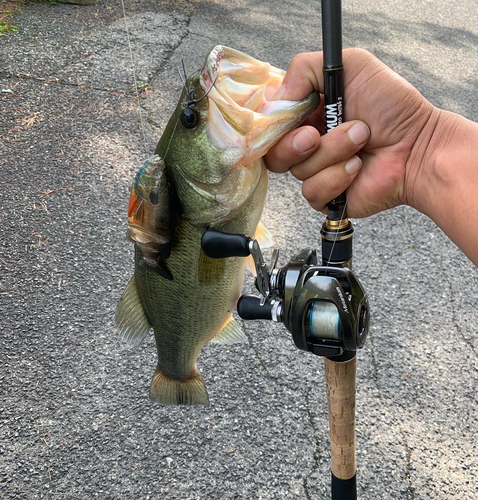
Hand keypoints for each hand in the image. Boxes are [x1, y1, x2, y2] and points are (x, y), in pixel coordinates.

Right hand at [265, 49, 438, 217]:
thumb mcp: (352, 65)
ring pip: (297, 170)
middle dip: (294, 143)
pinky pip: (312, 192)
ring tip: (360, 141)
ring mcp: (316, 171)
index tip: (290, 117)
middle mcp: (307, 143)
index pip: (270, 123)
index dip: (273, 123)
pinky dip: (337, 177)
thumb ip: (305, 68)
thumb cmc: (392, 106)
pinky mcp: (326, 196)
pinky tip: (358, 167)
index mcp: (307, 114)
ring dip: (331, 153)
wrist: (418, 145)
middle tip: (316, 135)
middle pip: (274, 152)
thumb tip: (275, 97)